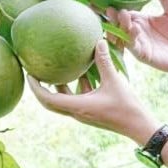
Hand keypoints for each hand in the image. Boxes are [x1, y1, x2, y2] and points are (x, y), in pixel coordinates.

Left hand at [27, 49, 156, 141]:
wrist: (138, 126)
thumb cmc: (127, 106)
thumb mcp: (115, 81)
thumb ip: (104, 61)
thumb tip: (98, 40)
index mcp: (78, 107)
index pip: (48, 99)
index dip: (36, 87)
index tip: (29, 74)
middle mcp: (77, 112)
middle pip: (50, 103)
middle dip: (40, 89)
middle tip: (35, 73)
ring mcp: (84, 113)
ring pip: (63, 101)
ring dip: (56, 88)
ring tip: (53, 71)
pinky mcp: (91, 111)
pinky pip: (76, 99)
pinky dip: (73, 88)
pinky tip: (78, 74)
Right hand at [108, 0, 167, 78]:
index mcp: (140, 21)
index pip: (123, 11)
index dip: (114, 4)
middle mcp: (135, 32)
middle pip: (119, 23)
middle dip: (112, 16)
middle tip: (109, 6)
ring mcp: (138, 44)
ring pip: (124, 35)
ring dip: (121, 25)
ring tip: (122, 14)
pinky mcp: (144, 55)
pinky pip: (134, 47)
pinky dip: (132, 38)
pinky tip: (135, 28)